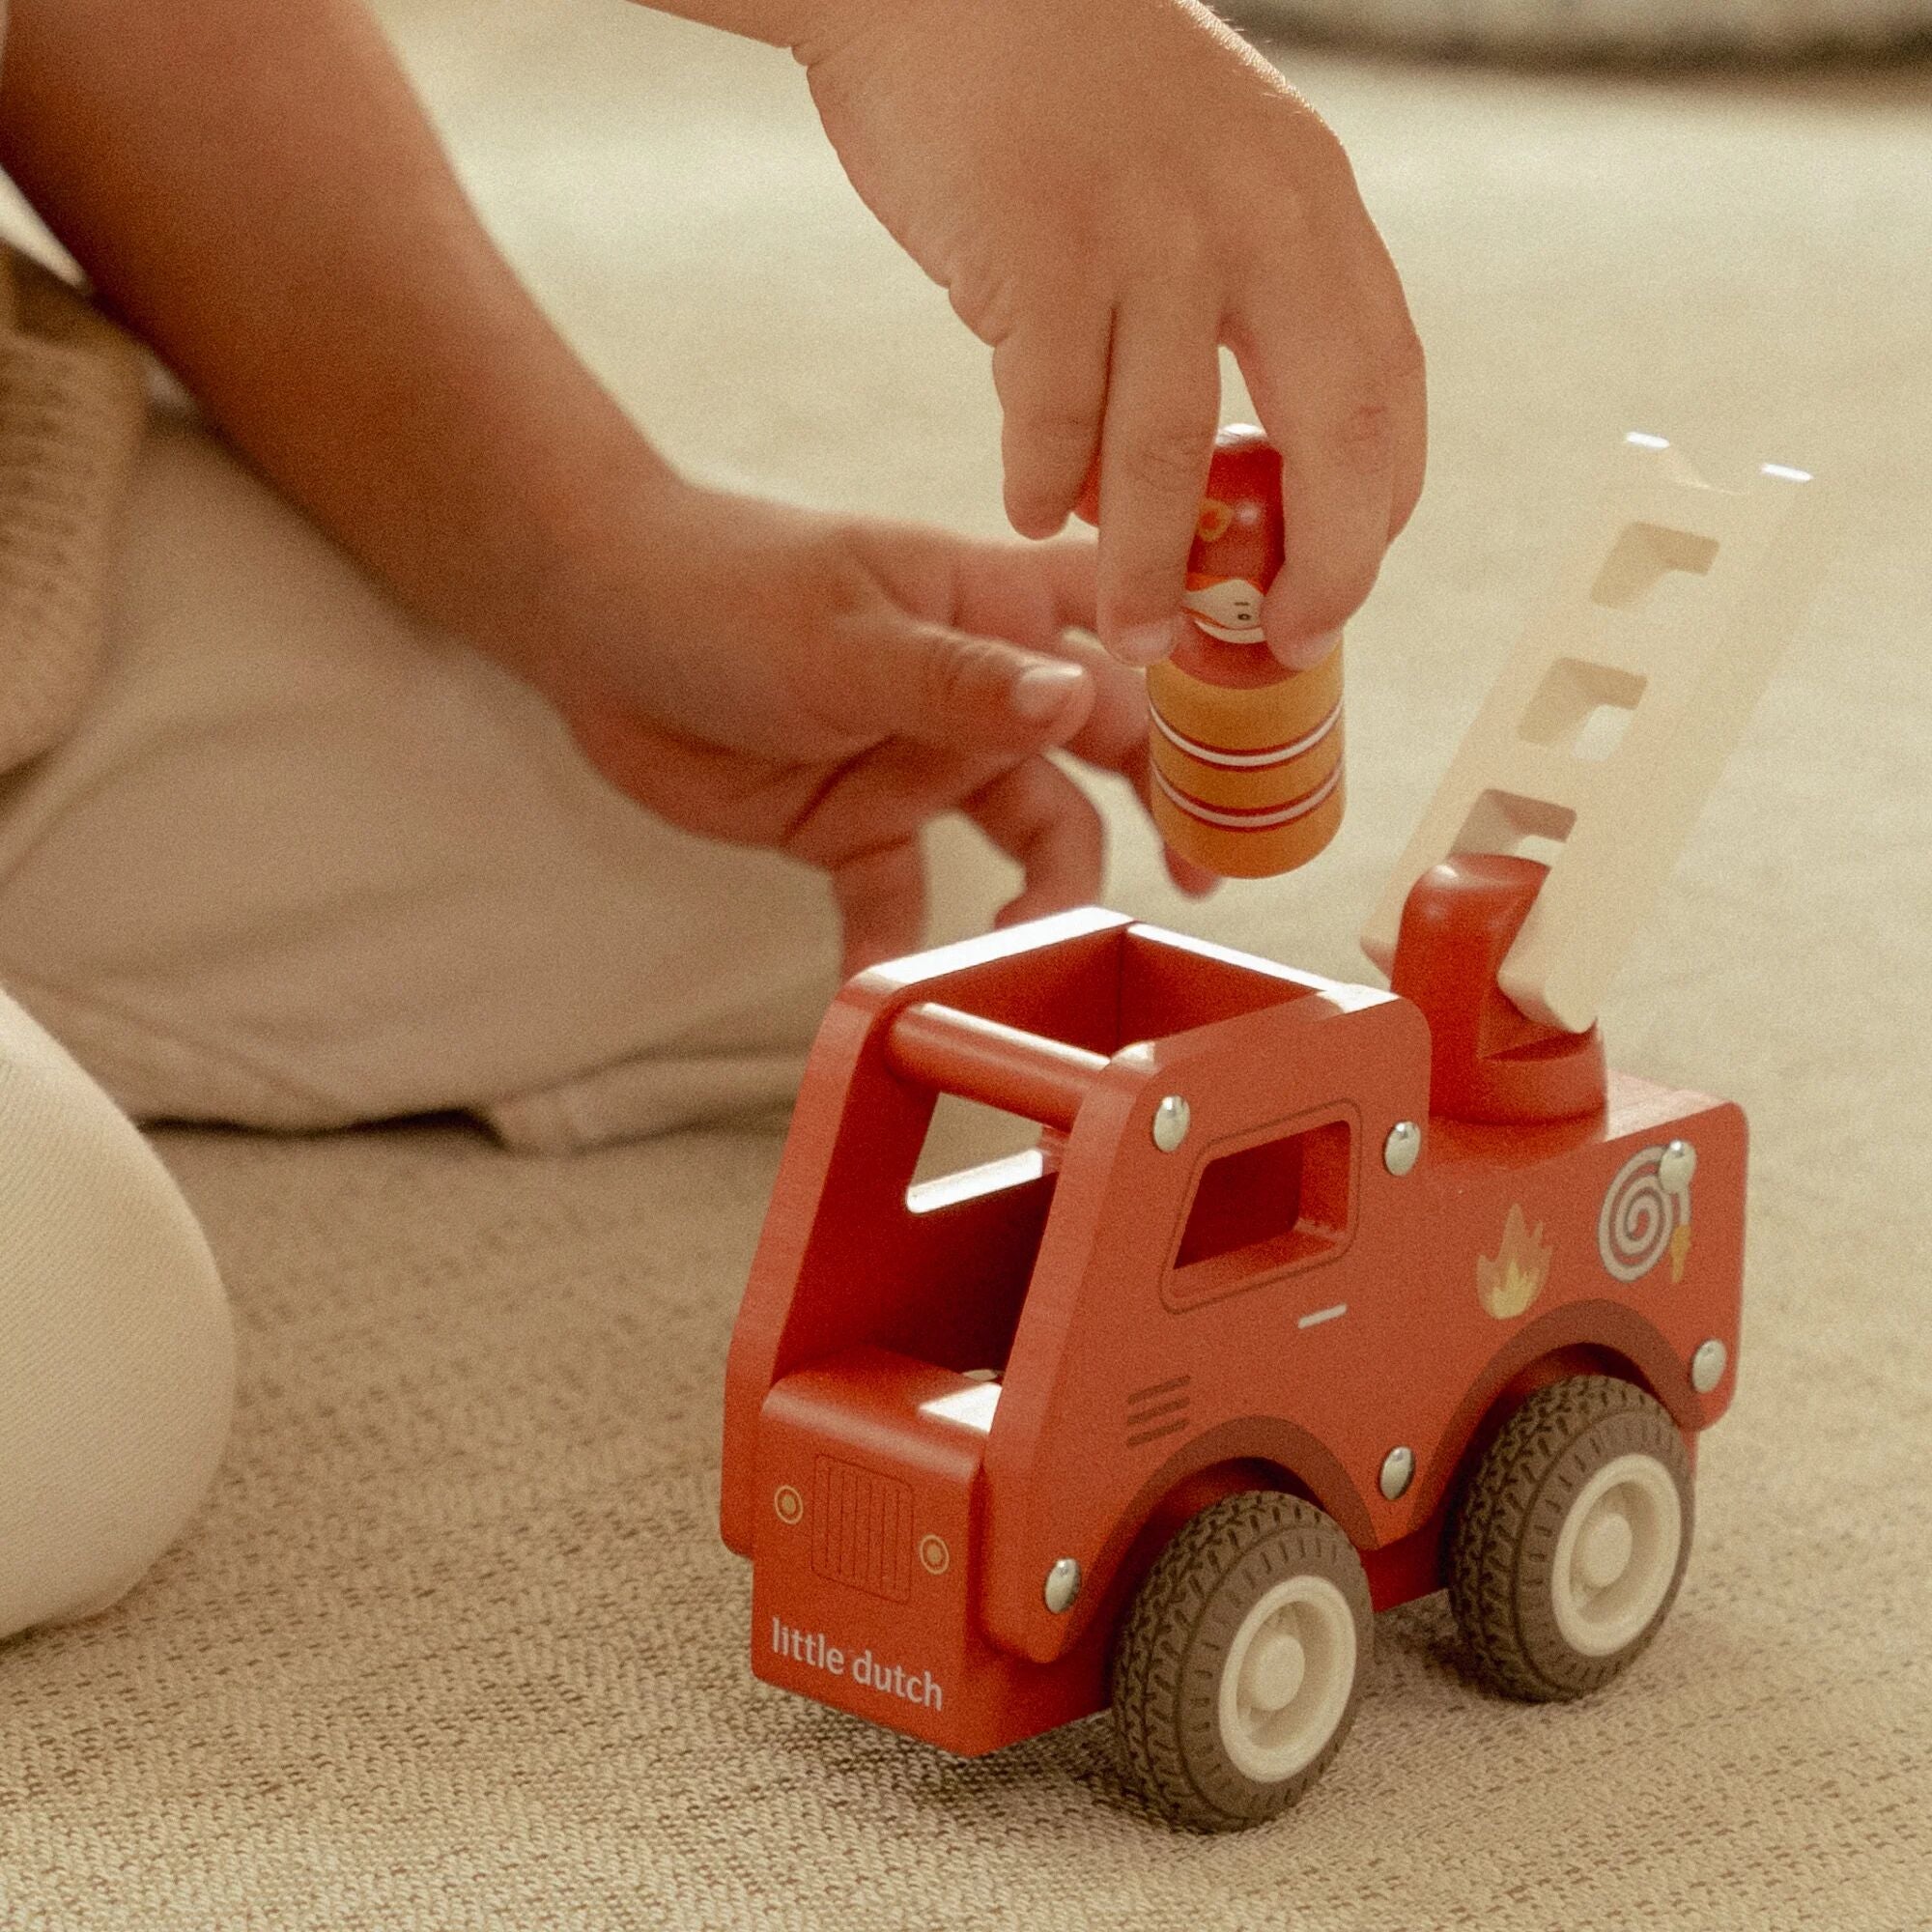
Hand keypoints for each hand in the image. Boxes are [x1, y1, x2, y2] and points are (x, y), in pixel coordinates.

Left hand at [526, 485, 1212, 975]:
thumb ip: (963, 681)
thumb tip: (1078, 704)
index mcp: (1000, 610)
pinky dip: (906, 947)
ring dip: (1043, 897)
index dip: (1212, 678)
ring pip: (1028, 839)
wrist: (591, 622)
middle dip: (1167, 811)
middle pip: (1108, 754)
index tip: (1273, 748)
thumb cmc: (725, 586)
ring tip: (1034, 949)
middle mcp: (984, 692)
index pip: (1137, 632)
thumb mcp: (848, 634)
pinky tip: (897, 991)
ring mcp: (924, 762)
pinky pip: (904, 901)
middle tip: (1208, 883)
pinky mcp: (856, 828)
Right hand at [789, 0, 1425, 668]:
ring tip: (1133, 632)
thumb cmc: (1068, 94)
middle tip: (1281, 646)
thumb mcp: (1202, 170)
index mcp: (1309, 204)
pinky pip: (1050, 418)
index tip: (1337, 592)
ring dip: (1150, 568)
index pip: (1388, 390)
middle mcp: (1253, 216)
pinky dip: (1041, 486)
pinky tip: (1031, 514)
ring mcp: (1147, 232)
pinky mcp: (1039, 251)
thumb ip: (1231, 303)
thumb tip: (1208, 483)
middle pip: (1329, 437)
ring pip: (1170, 456)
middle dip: (1316, 569)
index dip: (1373, 513)